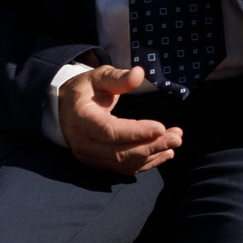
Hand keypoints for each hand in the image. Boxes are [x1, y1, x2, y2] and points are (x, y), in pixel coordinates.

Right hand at [59, 64, 182, 174]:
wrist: (66, 109)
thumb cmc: (86, 90)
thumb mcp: (99, 76)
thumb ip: (118, 77)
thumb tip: (139, 74)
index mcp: (82, 120)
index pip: (109, 131)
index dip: (136, 132)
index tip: (161, 127)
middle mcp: (84, 143)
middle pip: (119, 152)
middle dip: (151, 146)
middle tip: (177, 137)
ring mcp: (90, 156)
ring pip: (123, 162)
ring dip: (152, 154)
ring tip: (175, 141)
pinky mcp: (98, 162)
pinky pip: (123, 168)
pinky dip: (146, 163)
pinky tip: (165, 154)